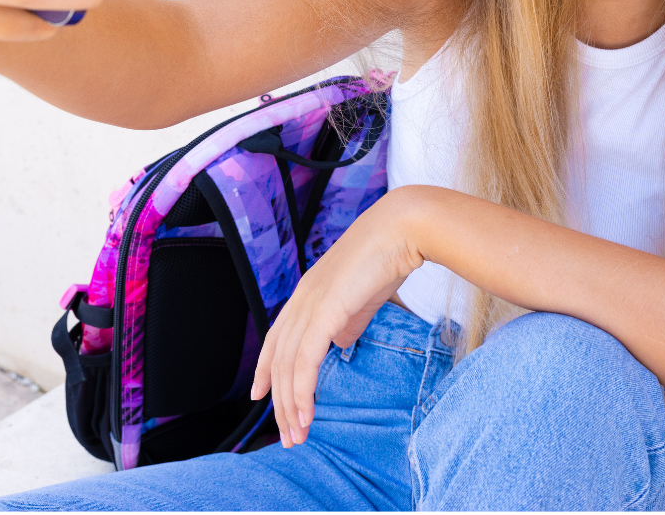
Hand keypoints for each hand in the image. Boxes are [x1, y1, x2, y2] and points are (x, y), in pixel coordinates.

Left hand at [250, 189, 423, 447]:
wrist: (403, 230)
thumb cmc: (388, 258)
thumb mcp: (362, 297)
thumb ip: (347, 321)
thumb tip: (339, 343)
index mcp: (307, 293)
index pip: (277, 338)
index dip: (266, 368)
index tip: (262, 396)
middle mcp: (301, 299)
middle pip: (279, 359)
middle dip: (280, 401)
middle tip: (289, 435)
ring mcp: (310, 303)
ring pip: (288, 365)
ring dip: (290, 405)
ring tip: (298, 434)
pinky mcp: (324, 311)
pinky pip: (305, 360)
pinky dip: (302, 390)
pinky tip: (306, 413)